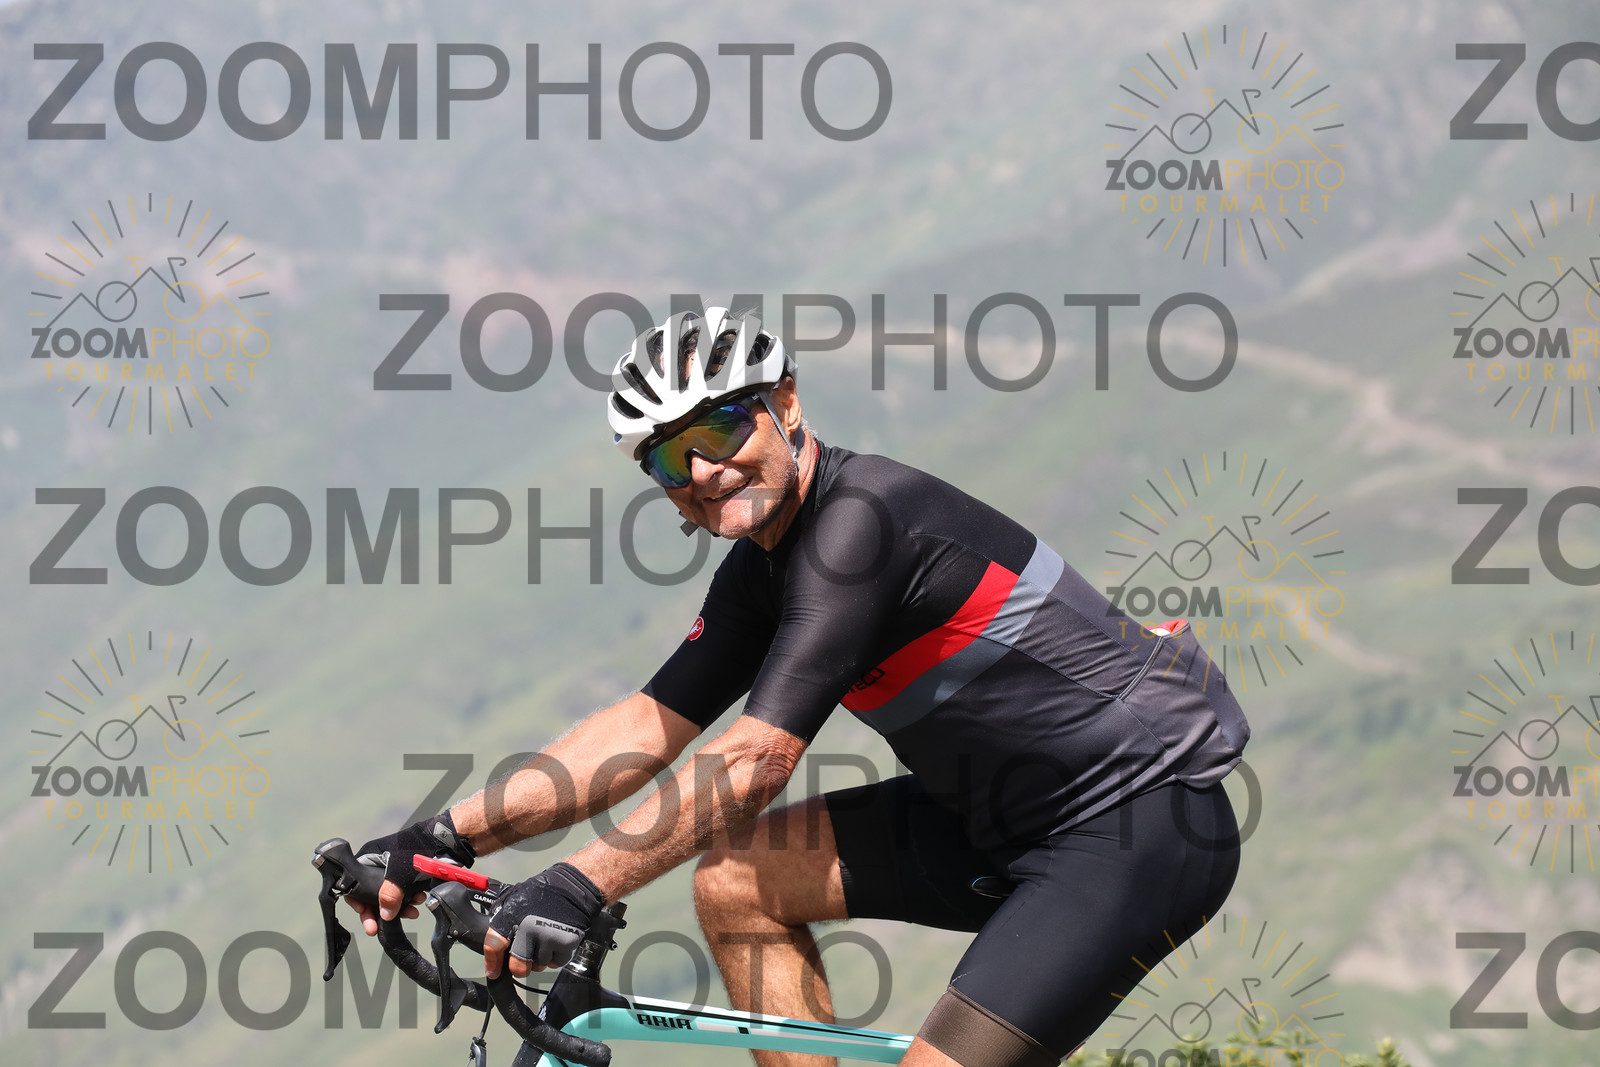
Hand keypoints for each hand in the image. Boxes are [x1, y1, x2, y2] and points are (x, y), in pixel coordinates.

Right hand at [349, 813, 474, 933]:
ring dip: (397, 907)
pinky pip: (403, 894)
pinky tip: (418, 902)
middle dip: (377, 911)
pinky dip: (409, 901)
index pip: (354, 882)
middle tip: (376, 928)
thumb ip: (390, 893)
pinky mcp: (407, 877)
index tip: (363, 913)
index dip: (356, 900)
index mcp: (370, 857)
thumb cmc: (419, 845)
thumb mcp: (400, 869)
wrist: (447, 841)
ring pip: (389, 896)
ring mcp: (394, 871)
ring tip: (410, 912)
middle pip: (370, 894)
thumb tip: (384, 915)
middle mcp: (379, 864)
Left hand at [483, 863, 604, 978]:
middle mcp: (528, 928)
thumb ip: (506, 923)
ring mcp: (547, 937)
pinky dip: (557, 956)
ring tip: (546, 939)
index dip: (492, 963)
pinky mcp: (565, 943)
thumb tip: (499, 945)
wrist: (573, 887)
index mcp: (511, 916)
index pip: (494, 946)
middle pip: (518, 967)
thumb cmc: (544, 893)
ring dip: (542, 958)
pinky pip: (557, 963)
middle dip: (522, 966)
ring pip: (539, 965)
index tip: (494, 972)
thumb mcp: (516, 901)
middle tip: (526, 958)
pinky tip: (558, 940)